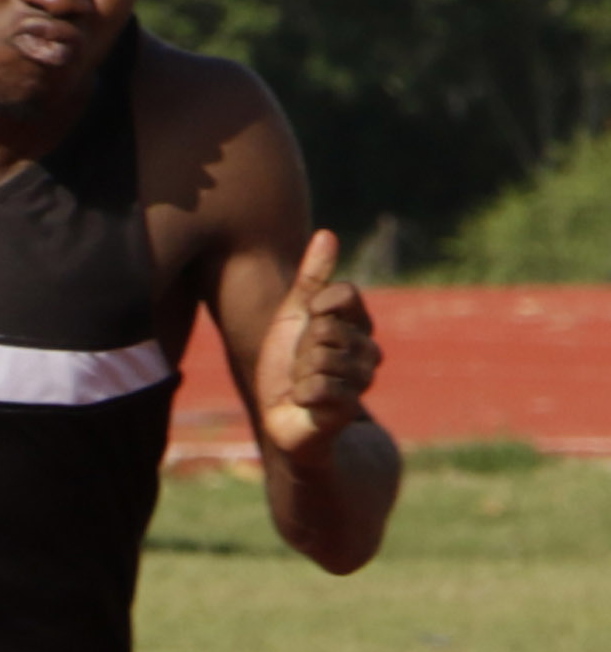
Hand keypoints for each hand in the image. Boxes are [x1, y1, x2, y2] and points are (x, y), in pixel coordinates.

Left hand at [249, 228, 379, 452]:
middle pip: (327, 330)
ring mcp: (361, 380)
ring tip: (301, 383)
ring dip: (299, 372)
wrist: (283, 417)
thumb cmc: (286, 365)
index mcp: (357, 325)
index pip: (344, 294)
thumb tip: (326, 234)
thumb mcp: (293, 316)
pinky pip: (319, 388)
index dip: (316, 307)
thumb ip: (312, 279)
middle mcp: (368, 350)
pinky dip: (301, 394)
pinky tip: (304, 401)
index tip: (307, 322)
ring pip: (321, 359)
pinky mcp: (348, 409)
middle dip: (301, 348)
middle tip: (299, 364)